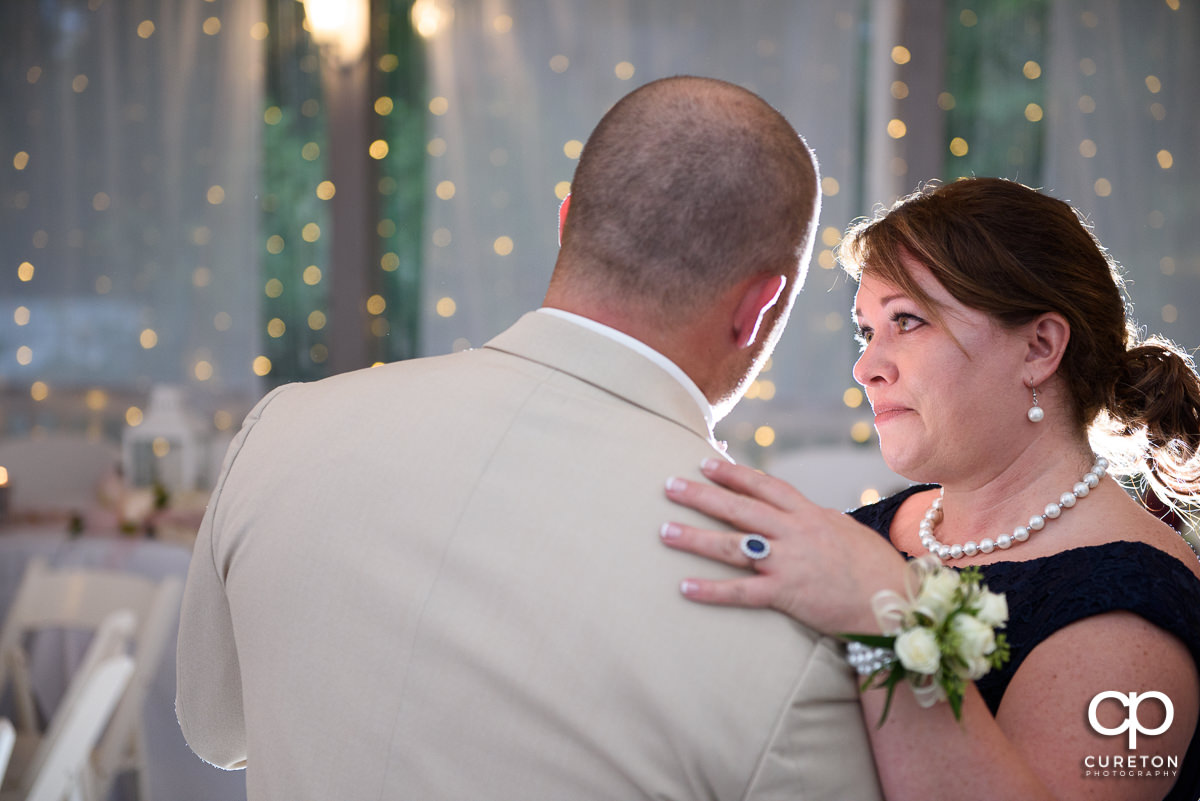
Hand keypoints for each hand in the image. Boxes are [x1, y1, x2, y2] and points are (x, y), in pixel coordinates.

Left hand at [661, 458, 908, 634]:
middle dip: (701, 495)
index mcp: (808, 514)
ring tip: (664, 531)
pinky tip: (684, 587)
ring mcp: (789, 563)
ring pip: (733, 546)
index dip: (732, 473)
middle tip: (669, 484)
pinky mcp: (787, 595)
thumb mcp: (841, 529)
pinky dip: (712, 590)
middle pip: (740, 509)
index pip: (763, 486)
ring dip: (695, 538)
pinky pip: (742, 592)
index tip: (704, 461)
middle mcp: (795, 533)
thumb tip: (788, 509)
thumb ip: (811, 518)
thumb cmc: (872, 565)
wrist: (896, 601)